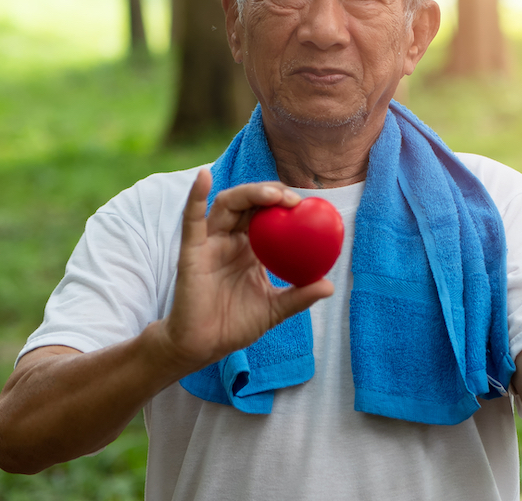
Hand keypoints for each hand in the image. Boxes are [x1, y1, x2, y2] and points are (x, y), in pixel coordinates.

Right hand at [160, 169, 334, 369]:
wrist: (204, 346)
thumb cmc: (236, 325)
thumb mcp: (275, 308)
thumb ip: (300, 296)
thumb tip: (330, 286)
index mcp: (251, 248)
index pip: (269, 214)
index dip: (287, 202)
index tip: (311, 203)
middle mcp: (231, 239)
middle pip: (251, 202)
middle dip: (273, 193)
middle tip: (295, 199)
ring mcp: (210, 242)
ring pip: (228, 204)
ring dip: (250, 193)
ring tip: (274, 195)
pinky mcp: (191, 250)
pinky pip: (191, 219)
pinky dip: (195, 195)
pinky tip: (203, 176)